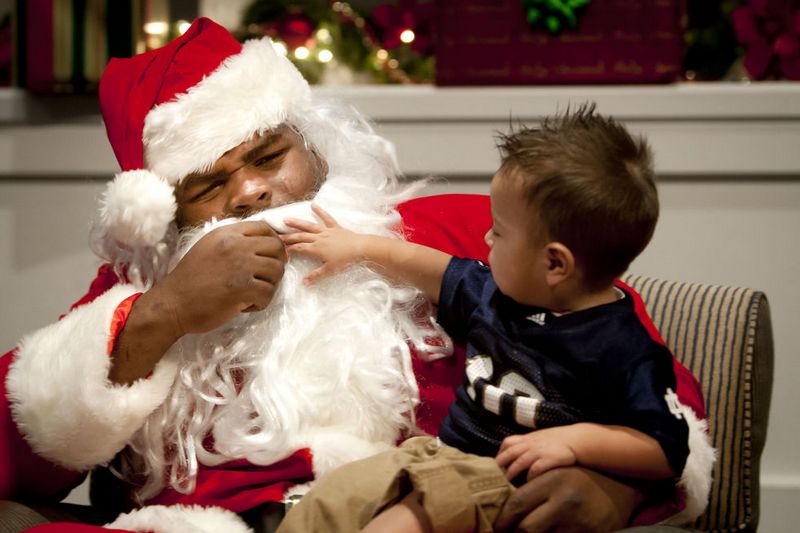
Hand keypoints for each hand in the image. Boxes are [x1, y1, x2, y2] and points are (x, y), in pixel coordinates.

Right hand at [110, 220, 285, 383]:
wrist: (172, 304)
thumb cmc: (190, 279)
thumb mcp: (209, 247)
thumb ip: (232, 241)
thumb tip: (262, 242)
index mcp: (227, 234)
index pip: (264, 228)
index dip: (273, 242)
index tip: (269, 257)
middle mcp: (236, 245)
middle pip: (277, 248)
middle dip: (276, 263)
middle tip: (265, 278)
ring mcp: (241, 266)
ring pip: (277, 271)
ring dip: (270, 285)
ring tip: (253, 293)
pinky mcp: (244, 288)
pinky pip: (269, 294)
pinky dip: (261, 303)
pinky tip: (245, 305)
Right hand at [281, 204, 367, 283]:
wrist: (361, 249)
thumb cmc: (345, 261)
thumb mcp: (329, 271)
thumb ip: (315, 276)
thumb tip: (303, 282)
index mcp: (316, 249)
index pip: (299, 248)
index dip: (289, 249)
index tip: (279, 249)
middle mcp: (319, 238)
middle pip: (301, 237)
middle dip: (288, 237)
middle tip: (276, 236)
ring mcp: (327, 231)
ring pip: (309, 226)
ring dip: (297, 223)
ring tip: (286, 219)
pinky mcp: (335, 227)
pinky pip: (327, 218)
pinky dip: (320, 211)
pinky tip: (313, 205)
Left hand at [493, 466, 642, 532]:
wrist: (621, 489)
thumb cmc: (580, 480)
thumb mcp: (556, 474)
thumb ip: (532, 486)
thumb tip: (502, 505)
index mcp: (552, 480)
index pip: (517, 504)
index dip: (502, 519)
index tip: (495, 527)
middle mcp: (565, 501)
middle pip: (527, 528)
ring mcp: (579, 522)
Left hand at [496, 428, 577, 481]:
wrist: (577, 440)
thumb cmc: (557, 442)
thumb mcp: (538, 439)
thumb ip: (525, 447)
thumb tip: (511, 459)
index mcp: (526, 439)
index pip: (506, 444)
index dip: (500, 455)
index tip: (498, 467)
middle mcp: (529, 444)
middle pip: (508, 455)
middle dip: (500, 467)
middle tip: (498, 479)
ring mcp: (538, 452)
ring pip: (518, 463)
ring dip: (511, 474)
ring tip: (508, 485)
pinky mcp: (549, 459)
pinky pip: (535, 470)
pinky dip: (529, 478)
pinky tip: (528, 484)